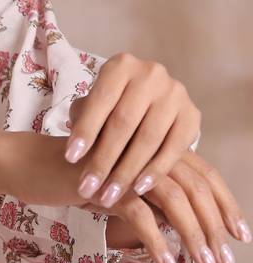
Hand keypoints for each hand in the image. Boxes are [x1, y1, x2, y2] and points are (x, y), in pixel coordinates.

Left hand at [63, 53, 201, 211]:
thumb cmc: (108, 108)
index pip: (100, 101)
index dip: (85, 130)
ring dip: (126, 172)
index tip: (69, 158)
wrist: (146, 106)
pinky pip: (174, 148)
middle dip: (103, 159)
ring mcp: (176, 93)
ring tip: (108, 197)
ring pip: (148, 138)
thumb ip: (83, 121)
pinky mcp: (192, 115)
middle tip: (87, 188)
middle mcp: (152, 73)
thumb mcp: (91, 107)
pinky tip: (139, 189)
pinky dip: (156, 170)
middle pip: (124, 122)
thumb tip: (77, 149)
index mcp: (121, 65)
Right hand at [85, 147, 250, 262]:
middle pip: (196, 189)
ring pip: (175, 200)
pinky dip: (157, 240)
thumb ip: (152, 197)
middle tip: (224, 260)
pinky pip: (140, 214)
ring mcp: (127, 165)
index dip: (226, 205)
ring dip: (193, 234)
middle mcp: (148, 151)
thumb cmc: (77, 175)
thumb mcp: (123, 185)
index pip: (205, 175)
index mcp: (156, 148)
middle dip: (215, 226)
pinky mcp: (105, 183)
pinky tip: (167, 261)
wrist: (30, 164)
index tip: (239, 235)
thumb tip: (181, 224)